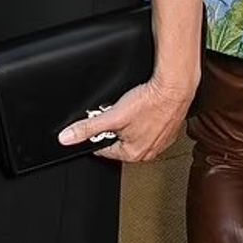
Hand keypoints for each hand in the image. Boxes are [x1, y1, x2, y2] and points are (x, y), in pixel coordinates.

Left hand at [58, 76, 194, 163]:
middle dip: (114, 128)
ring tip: (132, 109)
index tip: (97, 123)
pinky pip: (149, 128)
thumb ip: (87, 128)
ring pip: (134, 134)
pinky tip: (144, 109)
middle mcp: (148, 153)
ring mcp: (160, 143)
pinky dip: (145, 120)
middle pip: (119, 142)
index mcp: (132, 154)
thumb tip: (67, 138)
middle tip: (117, 113)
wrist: (174, 88)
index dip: (96, 134)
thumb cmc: (149, 103)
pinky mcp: (169, 131)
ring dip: (129, 124)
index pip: (104, 150)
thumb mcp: (111, 116)